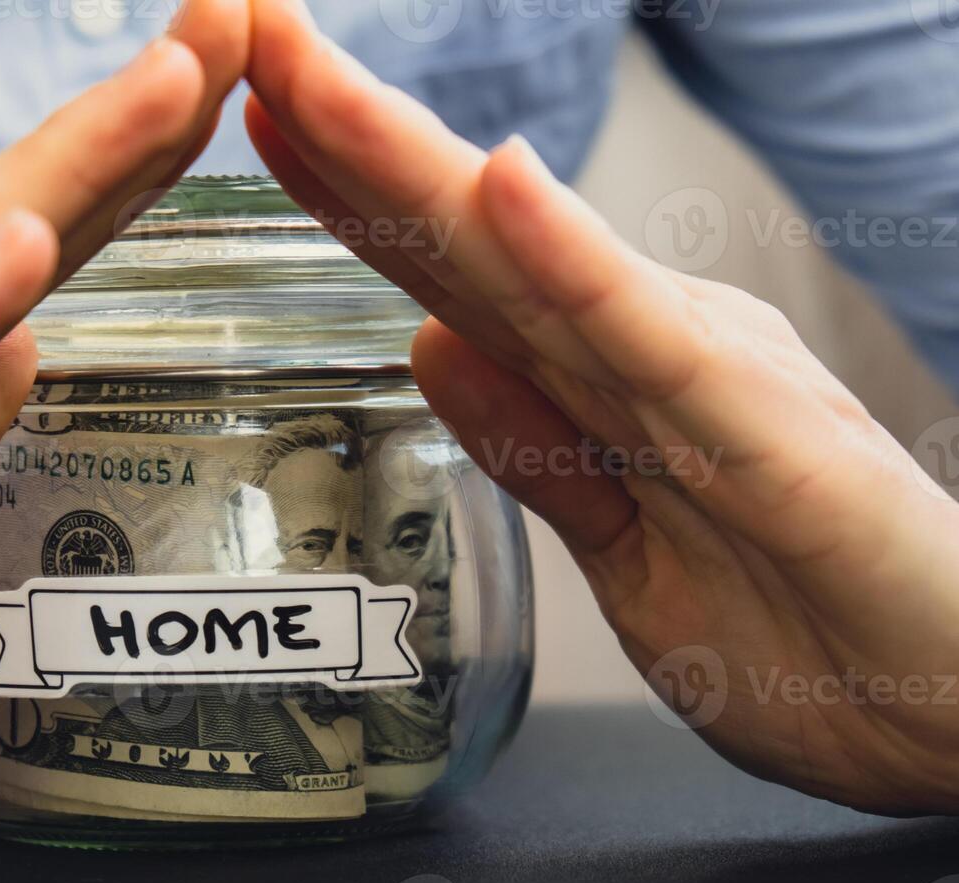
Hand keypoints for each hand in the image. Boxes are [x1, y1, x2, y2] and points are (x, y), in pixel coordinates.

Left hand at [246, 0, 958, 813]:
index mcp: (610, 376)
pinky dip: (573, 260)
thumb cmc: (813, 641)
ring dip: (415, 162)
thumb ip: (537, 449)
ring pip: (532, 258)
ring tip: (311, 70)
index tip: (253, 117)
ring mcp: (705, 378)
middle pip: (468, 234)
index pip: (453, 270)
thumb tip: (432, 348)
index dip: (346, 192)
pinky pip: (649, 342)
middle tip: (251, 33)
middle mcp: (648, 346)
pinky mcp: (766, 435)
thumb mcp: (626, 551)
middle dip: (349, 133)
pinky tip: (499, 185)